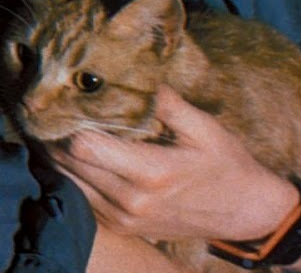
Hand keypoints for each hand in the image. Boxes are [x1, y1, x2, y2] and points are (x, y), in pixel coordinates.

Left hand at [47, 86, 295, 242]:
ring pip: (67, 181)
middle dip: (55, 134)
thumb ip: (165, 103)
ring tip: (59, 126)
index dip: (67, 120)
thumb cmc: (227, 165)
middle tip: (53, 107)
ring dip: (58, 154)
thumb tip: (133, 72)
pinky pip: (80, 197)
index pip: (83, 146)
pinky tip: (75, 153)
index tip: (64, 98)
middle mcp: (131, 201)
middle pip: (68, 162)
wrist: (247, 213)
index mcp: (151, 173)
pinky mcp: (120, 227)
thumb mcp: (204, 128)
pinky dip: (71, 174)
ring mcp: (123, 218)